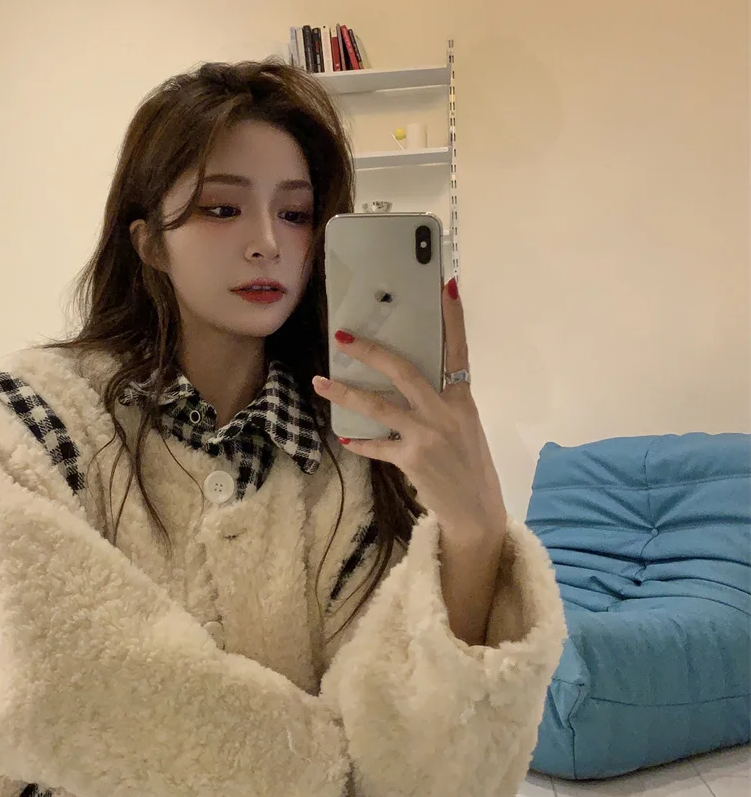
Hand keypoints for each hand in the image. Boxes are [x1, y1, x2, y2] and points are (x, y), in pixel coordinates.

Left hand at [312, 278, 505, 542]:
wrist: (476, 510)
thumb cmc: (469, 464)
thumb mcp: (465, 425)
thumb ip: (442, 401)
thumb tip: (410, 380)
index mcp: (461, 399)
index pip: (457, 349)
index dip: (452, 318)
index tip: (445, 285)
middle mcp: (444, 412)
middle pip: (403, 371)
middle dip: (371, 352)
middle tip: (343, 337)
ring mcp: (426, 435)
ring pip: (379, 406)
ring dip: (345, 392)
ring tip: (319, 381)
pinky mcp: (410, 459)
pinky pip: (376, 445)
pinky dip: (359, 441)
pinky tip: (343, 437)